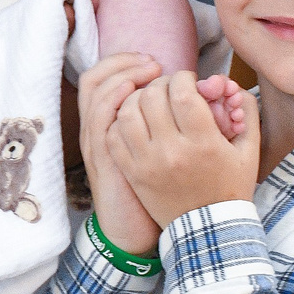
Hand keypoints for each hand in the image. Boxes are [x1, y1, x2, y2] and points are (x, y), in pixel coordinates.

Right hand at [76, 54, 161, 254]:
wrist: (134, 231)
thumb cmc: (150, 192)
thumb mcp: (148, 154)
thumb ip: (159, 125)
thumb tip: (198, 96)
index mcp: (107, 126)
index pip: (101, 78)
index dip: (124, 62)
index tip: (154, 63)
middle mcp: (96, 130)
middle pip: (95, 78)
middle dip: (126, 63)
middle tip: (153, 63)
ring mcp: (96, 142)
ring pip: (95, 92)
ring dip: (122, 74)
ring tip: (150, 71)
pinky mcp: (103, 157)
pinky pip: (100, 118)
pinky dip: (115, 98)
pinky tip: (135, 92)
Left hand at [108, 71, 260, 235]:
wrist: (209, 229)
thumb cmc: (230, 187)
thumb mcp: (248, 151)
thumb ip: (246, 113)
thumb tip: (233, 86)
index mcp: (203, 143)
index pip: (183, 93)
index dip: (183, 77)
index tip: (186, 79)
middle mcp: (172, 152)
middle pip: (152, 97)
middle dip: (160, 84)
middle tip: (167, 87)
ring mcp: (147, 163)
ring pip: (127, 112)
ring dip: (137, 98)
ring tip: (149, 100)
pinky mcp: (133, 173)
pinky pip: (114, 136)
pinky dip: (121, 121)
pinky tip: (135, 120)